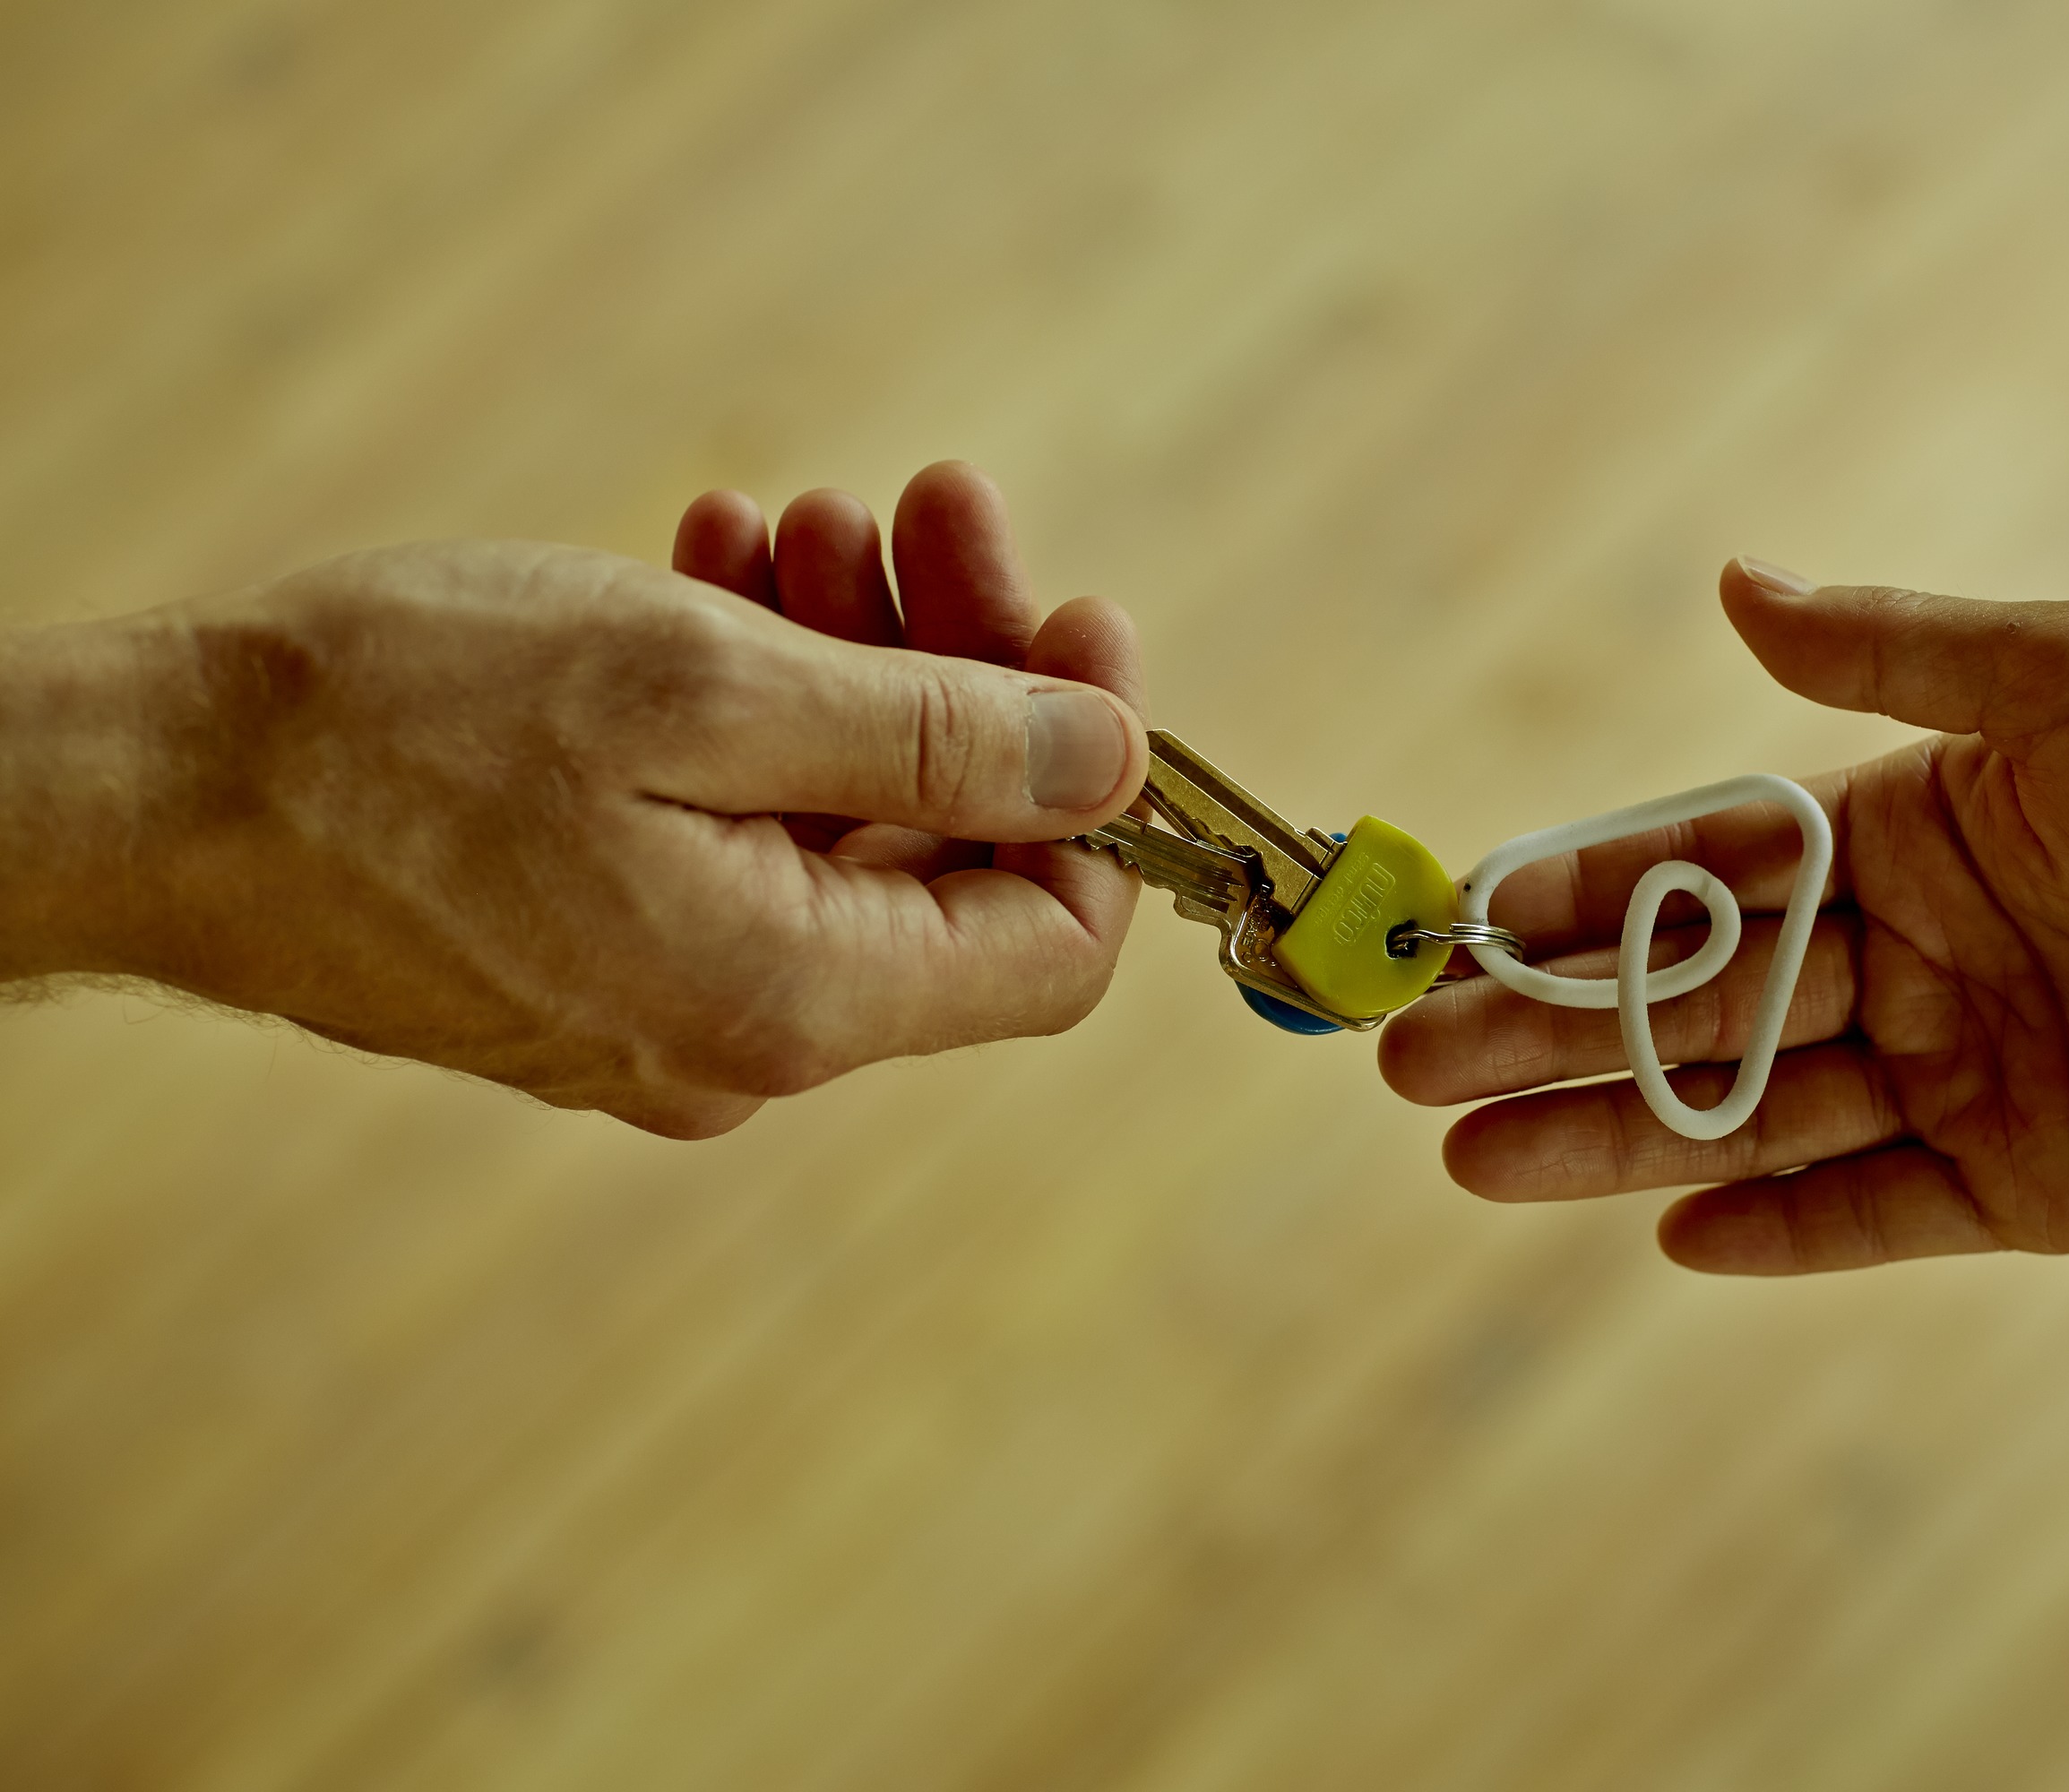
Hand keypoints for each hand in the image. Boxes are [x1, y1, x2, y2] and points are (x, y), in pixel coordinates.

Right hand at [0, 462, 1146, 1136]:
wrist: (148, 790)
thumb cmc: (390, 729)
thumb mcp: (696, 686)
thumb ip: (936, 736)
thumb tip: (1113, 762)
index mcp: (795, 999)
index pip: (1056, 942)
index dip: (1096, 783)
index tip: (1079, 622)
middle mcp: (748, 1037)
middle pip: (948, 856)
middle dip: (958, 664)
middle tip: (924, 508)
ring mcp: (670, 1005)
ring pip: (839, 825)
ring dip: (850, 656)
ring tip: (796, 523)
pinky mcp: (600, 956)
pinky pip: (736, 833)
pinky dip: (753, 704)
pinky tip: (718, 572)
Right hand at [1380, 563, 2068, 1274]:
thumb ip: (1894, 650)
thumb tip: (1734, 581)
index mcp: (1894, 832)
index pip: (1689, 867)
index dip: (1566, 894)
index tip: (1449, 916)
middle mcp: (1903, 953)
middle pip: (1683, 1000)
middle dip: (1542, 1027)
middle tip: (1405, 1058)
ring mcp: (1952, 1072)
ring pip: (1745, 1113)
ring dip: (1609, 1135)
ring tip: (1471, 1157)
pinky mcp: (2019, 1183)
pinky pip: (1867, 1212)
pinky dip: (1770, 1230)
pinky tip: (1663, 1235)